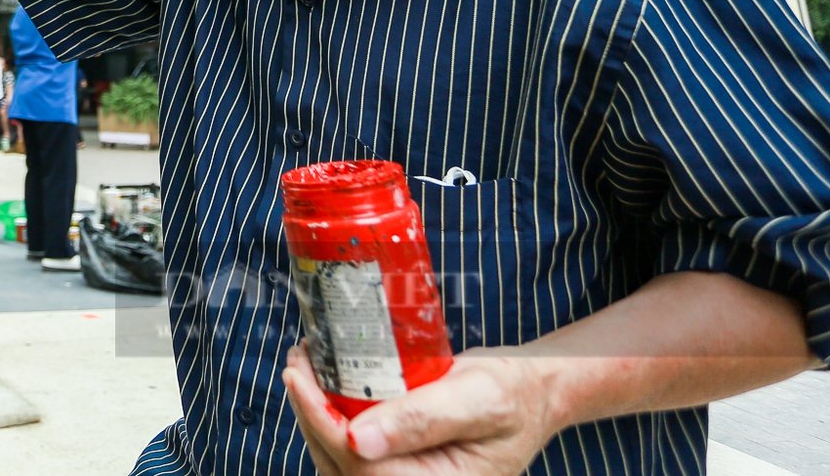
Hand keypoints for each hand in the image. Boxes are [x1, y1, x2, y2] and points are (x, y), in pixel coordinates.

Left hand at [282, 343, 557, 474]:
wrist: (533, 393)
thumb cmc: (514, 392)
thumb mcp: (476, 398)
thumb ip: (421, 420)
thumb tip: (359, 442)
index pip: (362, 469)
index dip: (321, 423)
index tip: (297, 377)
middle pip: (342, 469)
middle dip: (310, 417)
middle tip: (297, 364)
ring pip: (340, 464)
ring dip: (315, 418)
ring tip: (305, 368)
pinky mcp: (400, 467)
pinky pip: (354, 456)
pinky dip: (332, 421)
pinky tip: (324, 384)